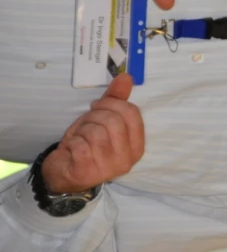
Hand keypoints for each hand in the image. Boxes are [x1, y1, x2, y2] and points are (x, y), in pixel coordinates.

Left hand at [42, 74, 144, 193]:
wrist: (64, 174)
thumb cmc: (88, 145)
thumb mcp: (103, 120)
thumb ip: (116, 100)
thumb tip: (126, 77)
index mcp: (136, 145)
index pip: (132, 113)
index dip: (112, 103)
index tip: (97, 106)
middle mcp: (127, 159)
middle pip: (113, 121)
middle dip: (94, 116)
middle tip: (87, 123)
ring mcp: (108, 168)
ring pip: (96, 132)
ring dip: (82, 130)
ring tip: (81, 137)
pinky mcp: (88, 173)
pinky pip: (80, 145)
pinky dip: (73, 142)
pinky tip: (73, 149)